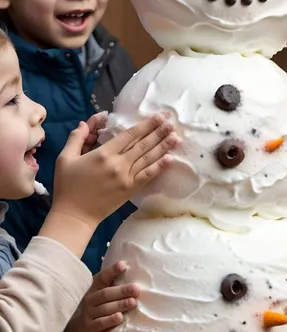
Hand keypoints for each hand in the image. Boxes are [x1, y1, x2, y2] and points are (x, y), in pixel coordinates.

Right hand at [51, 114, 177, 229]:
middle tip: (172, 122)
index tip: (158, 117)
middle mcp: (118, 164)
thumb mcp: (65, 158)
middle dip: (159, 132)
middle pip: (143, 144)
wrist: (74, 215)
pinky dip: (159, 167)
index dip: (145, 125)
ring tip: (176, 137)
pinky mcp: (130, 190)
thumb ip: (76, 138)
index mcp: (103, 154)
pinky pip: (148, 176)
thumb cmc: (67, 186)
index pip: (129, 135)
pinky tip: (170, 158)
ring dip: (163, 147)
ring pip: (148, 158)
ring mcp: (126, 178)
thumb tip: (85, 122)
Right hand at [63, 262, 138, 331]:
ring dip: (119, 305)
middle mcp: (90, 300)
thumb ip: (114, 286)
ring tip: (132, 302)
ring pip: (105, 308)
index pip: (102, 278)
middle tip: (136, 288)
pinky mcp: (92, 328)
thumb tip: (135, 274)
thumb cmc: (100, 308)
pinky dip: (110, 320)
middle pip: (105, 294)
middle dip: (122, 291)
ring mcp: (90, 314)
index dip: (112, 271)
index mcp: (94, 288)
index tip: (123, 265)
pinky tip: (120, 318)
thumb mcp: (104, 296)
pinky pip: (101, 323)